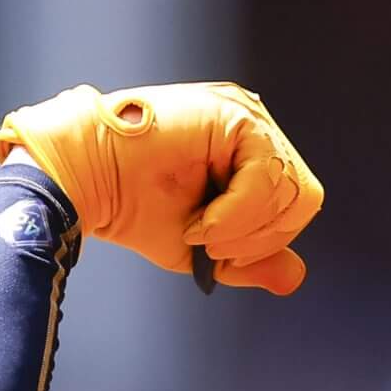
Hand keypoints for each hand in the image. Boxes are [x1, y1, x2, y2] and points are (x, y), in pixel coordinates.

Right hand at [0, 83, 322, 293]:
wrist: (88, 183)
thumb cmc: (135, 209)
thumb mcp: (206, 249)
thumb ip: (253, 260)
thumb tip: (297, 276)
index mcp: (251, 154)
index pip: (296, 203)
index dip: (266, 240)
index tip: (215, 249)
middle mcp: (254, 130)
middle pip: (301, 198)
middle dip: (259, 238)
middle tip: (210, 243)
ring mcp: (245, 117)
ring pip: (289, 190)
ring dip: (244, 229)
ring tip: (201, 230)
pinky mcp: (233, 114)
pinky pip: (266, 176)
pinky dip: (237, 213)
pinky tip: (201, 219)